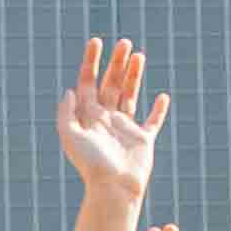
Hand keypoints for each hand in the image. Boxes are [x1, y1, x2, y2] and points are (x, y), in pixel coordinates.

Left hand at [52, 36, 164, 208]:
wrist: (113, 188)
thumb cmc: (91, 165)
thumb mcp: (70, 136)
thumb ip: (67, 113)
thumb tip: (70, 90)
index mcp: (89, 117)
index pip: (88, 83)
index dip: (91, 62)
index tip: (96, 42)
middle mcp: (106, 119)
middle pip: (111, 84)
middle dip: (116, 63)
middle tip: (124, 42)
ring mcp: (125, 129)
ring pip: (130, 95)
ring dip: (134, 75)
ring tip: (139, 55)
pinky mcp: (143, 140)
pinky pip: (153, 122)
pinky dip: (158, 110)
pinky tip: (163, 97)